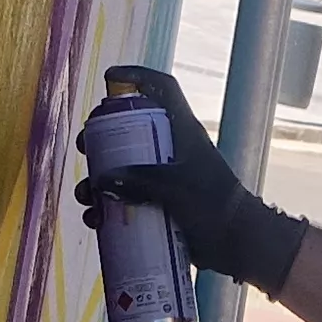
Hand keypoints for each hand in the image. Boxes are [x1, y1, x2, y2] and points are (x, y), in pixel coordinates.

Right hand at [73, 65, 311, 293]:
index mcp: (183, 132)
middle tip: (84, 147)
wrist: (237, 245)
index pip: (163, 89)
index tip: (109, 78)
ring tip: (85, 196)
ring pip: (121, 170)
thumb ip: (140, 181)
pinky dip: (106, 210)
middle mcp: (170, 151)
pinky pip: (124, 202)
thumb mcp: (177, 187)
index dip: (138, 76)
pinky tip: (93, 221)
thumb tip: (100, 180)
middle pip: (129, 130)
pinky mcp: (158, 207)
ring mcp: (163, 180)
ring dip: (97, 181)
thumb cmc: (214, 206)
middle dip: (101, 137)